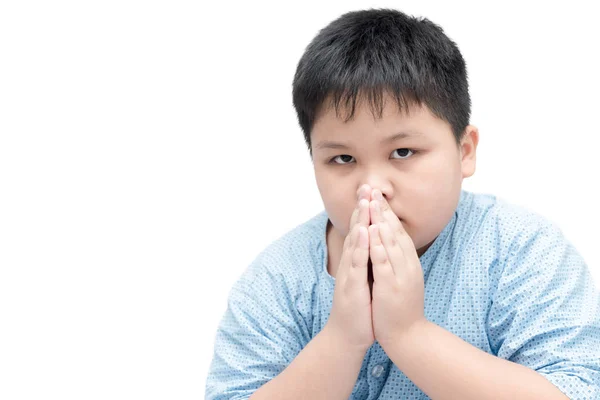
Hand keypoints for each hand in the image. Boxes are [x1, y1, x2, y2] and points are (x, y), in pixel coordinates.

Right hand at [324, 185, 374, 352]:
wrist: (348, 335)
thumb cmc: (359, 307)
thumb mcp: (364, 279)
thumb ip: (366, 261)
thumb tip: (373, 244)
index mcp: (356, 261)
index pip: (362, 230)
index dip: (366, 211)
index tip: (372, 191)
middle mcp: (351, 263)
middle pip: (356, 230)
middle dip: (361, 208)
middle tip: (366, 186)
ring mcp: (349, 273)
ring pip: (355, 242)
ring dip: (359, 221)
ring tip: (364, 201)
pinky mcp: (351, 286)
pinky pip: (357, 263)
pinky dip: (360, 247)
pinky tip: (364, 233)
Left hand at [368, 189, 425, 347]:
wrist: (408, 335)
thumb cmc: (400, 306)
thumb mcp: (400, 277)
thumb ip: (397, 259)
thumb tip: (391, 241)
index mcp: (407, 261)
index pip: (396, 230)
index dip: (386, 211)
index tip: (377, 194)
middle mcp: (407, 264)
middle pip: (394, 231)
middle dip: (383, 210)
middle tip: (374, 190)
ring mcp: (401, 274)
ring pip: (391, 243)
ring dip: (381, 222)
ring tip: (373, 204)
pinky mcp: (392, 286)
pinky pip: (384, 263)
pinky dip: (379, 246)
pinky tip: (373, 233)